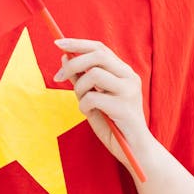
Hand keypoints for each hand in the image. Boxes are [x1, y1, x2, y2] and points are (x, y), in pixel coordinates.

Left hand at [53, 37, 149, 165]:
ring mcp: (129, 91)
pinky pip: (92, 97)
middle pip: (97, 55)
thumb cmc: (114, 124)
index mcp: (124, 72)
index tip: (57, 42)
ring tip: (83, 102)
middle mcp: (129, 77)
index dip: (78, 43)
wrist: (136, 150)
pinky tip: (90, 113)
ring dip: (79, 88)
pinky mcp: (124, 107)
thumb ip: (82, 79)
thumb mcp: (95, 98)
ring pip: (93, 74)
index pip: (100, 48)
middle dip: (73, 63)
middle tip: (58, 77)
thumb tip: (64, 57)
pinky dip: (83, 105)